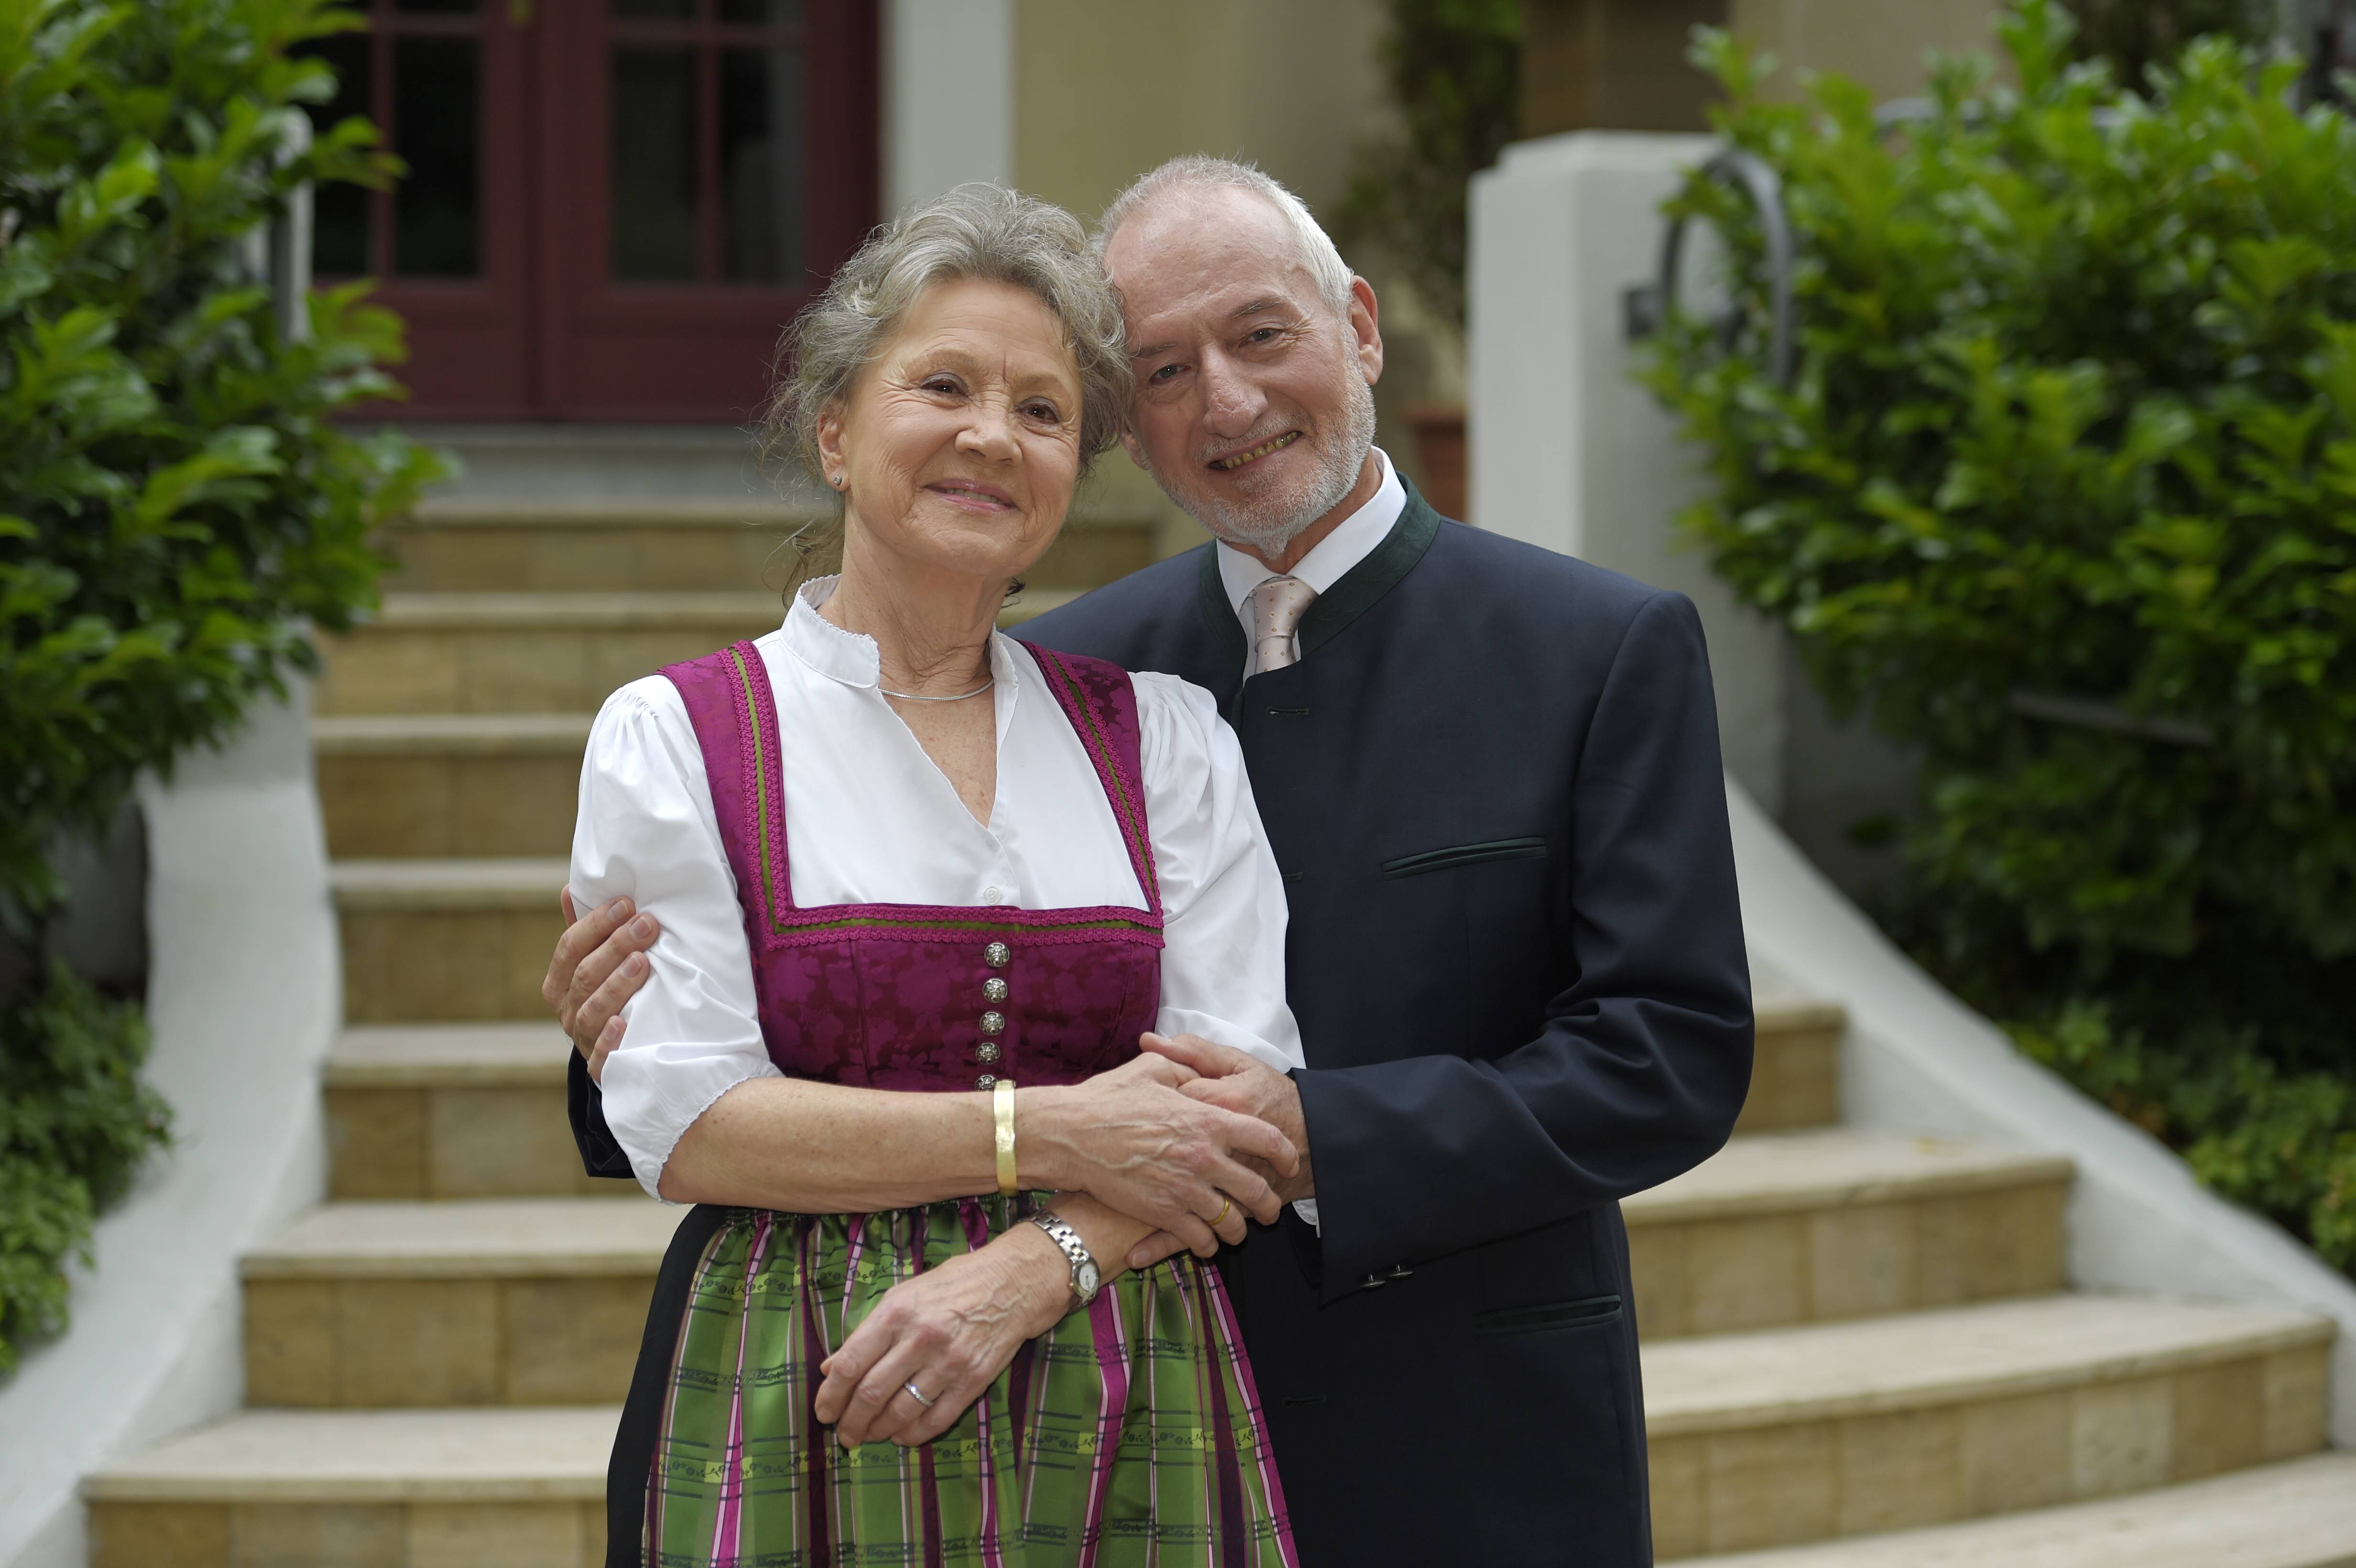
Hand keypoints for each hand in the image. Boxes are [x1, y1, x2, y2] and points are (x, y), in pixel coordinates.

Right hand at [543, 890, 660, 1081]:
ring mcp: (583, 1040)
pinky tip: (622, 1024)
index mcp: (559, 982)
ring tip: (642, 962)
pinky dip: (609, 1041)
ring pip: (593, 1011)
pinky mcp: (602, 1069)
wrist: (622, 1053)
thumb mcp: (595, 962)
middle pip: (585, 976)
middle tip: (647, 924)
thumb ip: (584, 931)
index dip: (595, 924)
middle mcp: (567, 1011)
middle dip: (615, 946)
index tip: (626, 904)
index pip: (569, 948)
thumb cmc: (610, 994)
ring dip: (616, 985)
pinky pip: (601, 1058)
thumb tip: (569, 888)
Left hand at [812, 1222, 1068, 1447]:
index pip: (852, 1363)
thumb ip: (866, 1333)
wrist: (1013, 1283)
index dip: (831, 1394)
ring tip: (870, 1436)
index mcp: (897, 1312)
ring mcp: (949, 1361)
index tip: (823, 1412)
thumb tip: (830, 1368)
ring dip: (879, 1431)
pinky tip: (902, 1436)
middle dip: (851, 1421)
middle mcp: (921, 1337)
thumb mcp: (902, 1295)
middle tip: (844, 1435)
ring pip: (901, 1411)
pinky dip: (913, 1435)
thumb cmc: (952, 1286)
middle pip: (872, 1393)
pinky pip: (936, 1420)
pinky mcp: (974, 1380)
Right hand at [1023, 1053, 1296, 1259]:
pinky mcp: (1163, 1212)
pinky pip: (1200, 1238)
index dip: (1284, 1153)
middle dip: (1270, 1204)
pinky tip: (1207, 1242)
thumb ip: (1185, 1071)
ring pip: (1231, 1220)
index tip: (1289, 1163)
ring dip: (1240, 1229)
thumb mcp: (1152, 1071)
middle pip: (1256, 1189)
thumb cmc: (1108, 1100)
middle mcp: (1204, 1156)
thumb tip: (1198, 1074)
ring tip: (1240, 1231)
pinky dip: (1208, 1244)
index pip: (1266, 1138)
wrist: (1072, 1135)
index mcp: (1208, 1119)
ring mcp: (1185, 1188)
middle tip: (1271, 1210)